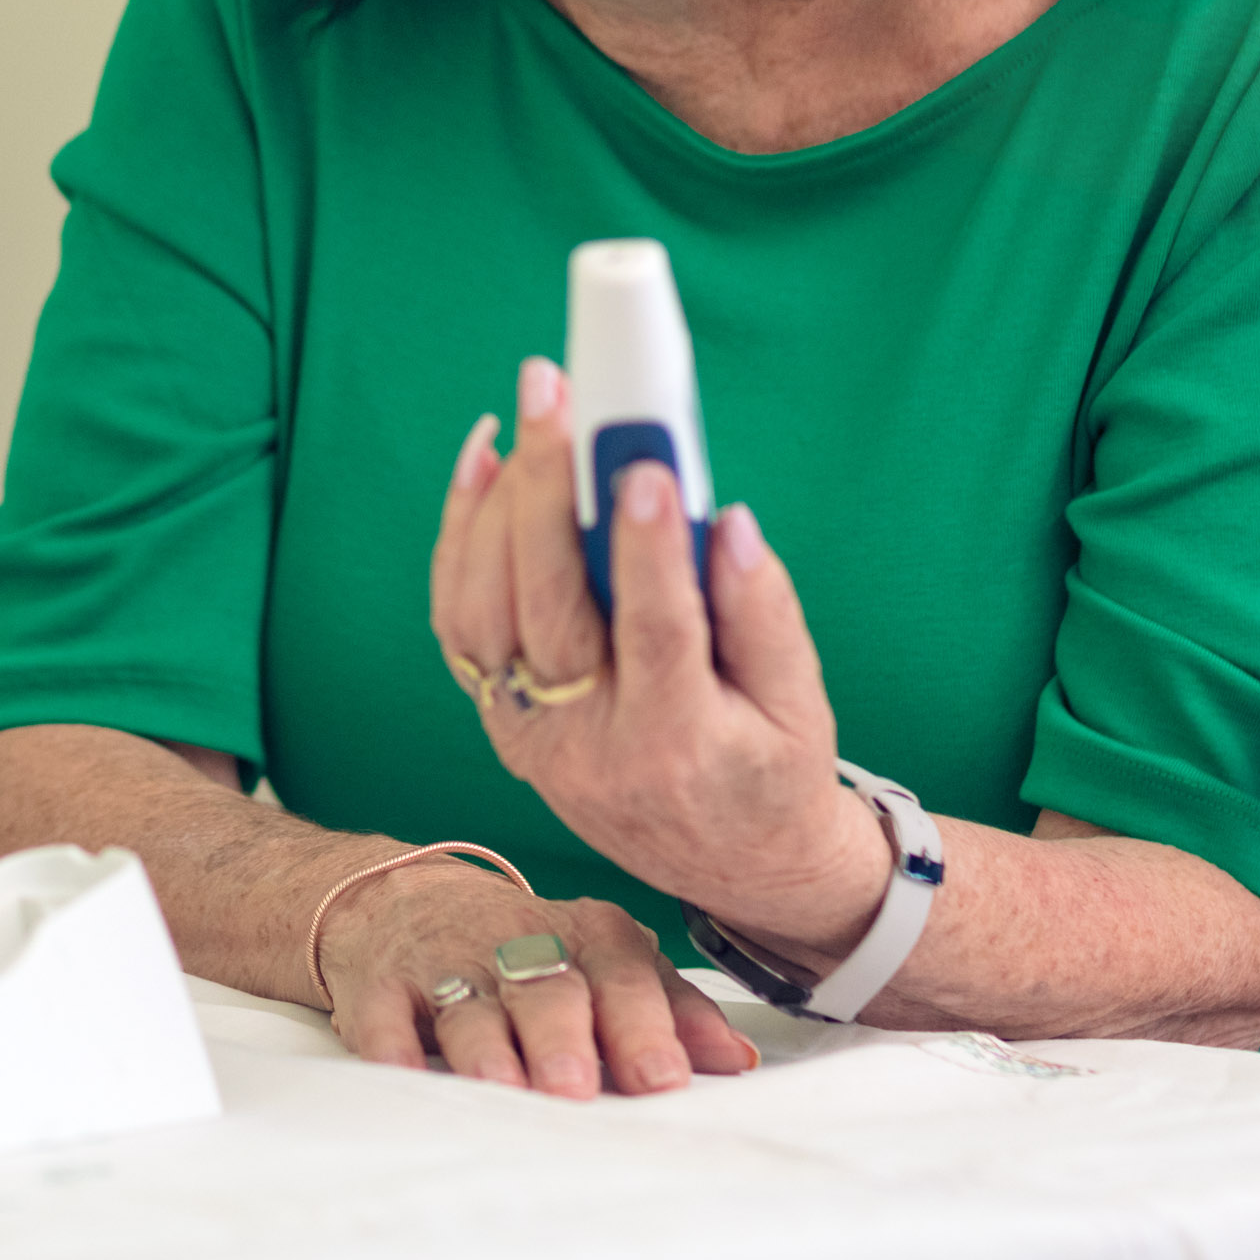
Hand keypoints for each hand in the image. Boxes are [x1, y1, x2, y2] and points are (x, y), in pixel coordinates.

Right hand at [313, 856, 754, 1095]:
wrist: (406, 902)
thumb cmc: (527, 947)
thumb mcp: (605, 961)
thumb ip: (672, 1009)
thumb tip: (736, 1062)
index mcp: (588, 935)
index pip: (624, 974)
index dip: (643, 1025)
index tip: (662, 1076)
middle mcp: (520, 943)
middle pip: (547, 987)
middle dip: (563, 1036)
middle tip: (574, 1086)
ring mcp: (449, 962)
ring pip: (471, 1002)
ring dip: (486, 1046)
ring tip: (503, 1087)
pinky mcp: (384, 982)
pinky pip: (384, 1011)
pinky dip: (390, 1042)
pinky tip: (401, 1069)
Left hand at [429, 362, 889, 957]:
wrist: (729, 864)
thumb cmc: (773, 769)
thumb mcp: (800, 703)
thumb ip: (763, 612)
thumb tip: (724, 521)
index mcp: (676, 745)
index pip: (655, 635)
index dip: (648, 551)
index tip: (646, 468)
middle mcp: (584, 747)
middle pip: (548, 608)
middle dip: (548, 491)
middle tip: (556, 394)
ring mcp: (528, 736)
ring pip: (484, 610)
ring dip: (495, 504)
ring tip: (523, 419)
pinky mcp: (499, 716)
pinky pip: (459, 621)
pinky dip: (462, 539)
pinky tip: (486, 466)